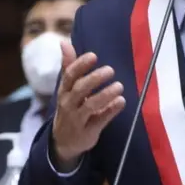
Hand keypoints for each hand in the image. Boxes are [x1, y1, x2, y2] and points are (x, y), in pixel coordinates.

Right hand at [51, 40, 125, 166]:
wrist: (63, 142)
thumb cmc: (69, 108)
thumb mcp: (66, 88)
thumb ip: (68, 66)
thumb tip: (64, 42)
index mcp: (64, 91)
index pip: (69, 76)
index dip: (80, 65)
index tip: (93, 56)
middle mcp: (68, 104)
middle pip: (79, 89)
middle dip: (95, 79)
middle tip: (110, 70)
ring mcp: (78, 119)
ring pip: (90, 106)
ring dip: (105, 95)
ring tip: (119, 86)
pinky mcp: (88, 132)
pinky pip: (100, 121)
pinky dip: (111, 111)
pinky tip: (121, 102)